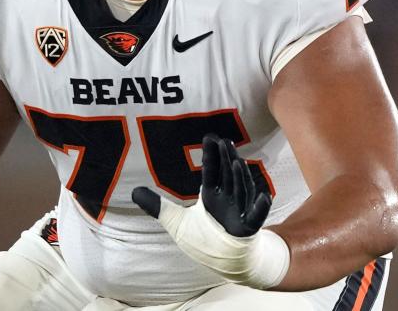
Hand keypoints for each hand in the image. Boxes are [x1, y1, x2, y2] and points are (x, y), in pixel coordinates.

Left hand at [133, 134, 270, 236]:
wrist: (228, 260)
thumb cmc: (205, 237)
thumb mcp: (175, 222)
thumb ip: (157, 206)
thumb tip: (133, 192)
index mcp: (210, 196)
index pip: (211, 172)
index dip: (211, 156)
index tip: (210, 137)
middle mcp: (226, 200)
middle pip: (227, 177)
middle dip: (226, 160)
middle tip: (225, 141)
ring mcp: (238, 214)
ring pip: (241, 192)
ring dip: (240, 178)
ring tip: (237, 162)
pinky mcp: (247, 230)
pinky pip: (255, 218)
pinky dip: (260, 208)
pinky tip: (264, 196)